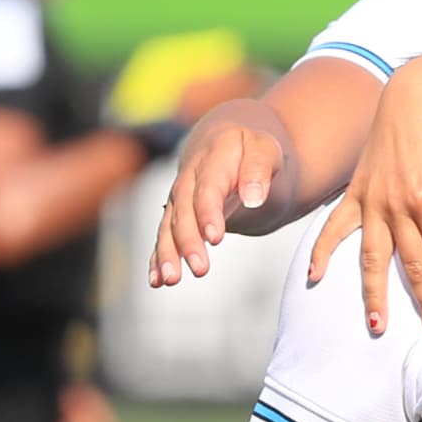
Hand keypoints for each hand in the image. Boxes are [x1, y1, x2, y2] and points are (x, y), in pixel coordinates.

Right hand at [152, 100, 292, 284]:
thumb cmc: (252, 149)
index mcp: (213, 155)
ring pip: (170, 224)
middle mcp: (189, 174)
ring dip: (167, 252)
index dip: (208, 212)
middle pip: (185, 209)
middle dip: (188, 240)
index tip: (214, 237)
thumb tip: (253, 198)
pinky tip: (156, 279)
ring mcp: (180, 194)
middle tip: (199, 267)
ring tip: (169, 279)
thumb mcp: (266, 150)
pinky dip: (158, 256)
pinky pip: (165, 234)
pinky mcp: (177, 212)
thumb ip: (259, 169)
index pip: (208, 186)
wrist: (228, 142)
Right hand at [308, 56, 421, 340]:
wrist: (416, 87)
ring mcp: (371, 199)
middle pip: (412, 264)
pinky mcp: (357, 190)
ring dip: (374, 293)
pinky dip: (323, 251)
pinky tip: (315, 277)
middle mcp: (394, 205)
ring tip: (378, 325)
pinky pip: (335, 226)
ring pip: (372, 256)